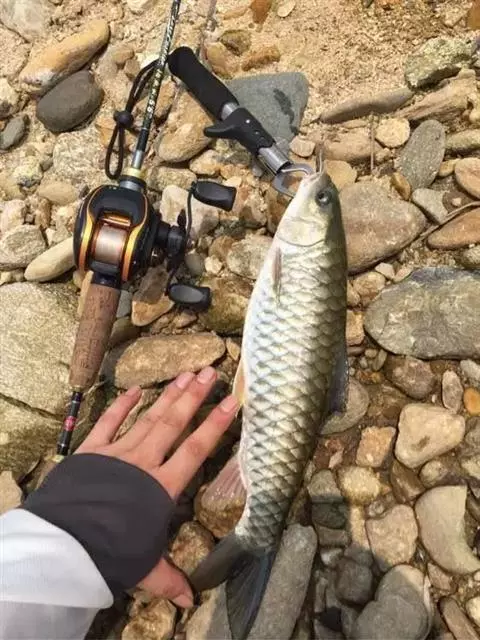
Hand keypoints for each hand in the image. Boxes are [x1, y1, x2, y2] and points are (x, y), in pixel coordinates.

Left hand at [76, 366, 237, 608]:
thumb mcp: (143, 567)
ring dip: (167, 396)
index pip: (195, 449)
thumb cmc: (110, 553)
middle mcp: (144, 462)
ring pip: (148, 418)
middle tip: (208, 372)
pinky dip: (122, 406)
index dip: (215, 425)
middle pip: (174, 423)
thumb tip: (189, 600)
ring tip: (184, 375)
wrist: (65, 543)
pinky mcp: (91, 451)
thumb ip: (168, 577)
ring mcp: (117, 452)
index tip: (231, 402)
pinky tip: (135, 390)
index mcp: (161, 486)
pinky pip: (108, 423)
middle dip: (193, 397)